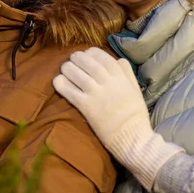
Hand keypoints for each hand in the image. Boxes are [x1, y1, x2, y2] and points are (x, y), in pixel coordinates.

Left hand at [53, 47, 182, 190]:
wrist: (133, 139)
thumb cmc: (135, 116)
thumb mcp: (136, 90)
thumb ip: (128, 74)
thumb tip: (119, 59)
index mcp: (121, 78)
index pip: (103, 57)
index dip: (91, 53)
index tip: (86, 54)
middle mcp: (108, 83)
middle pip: (88, 63)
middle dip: (77, 58)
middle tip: (72, 58)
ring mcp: (96, 94)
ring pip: (78, 74)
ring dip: (68, 68)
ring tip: (64, 68)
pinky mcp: (87, 107)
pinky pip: (71, 92)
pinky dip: (62, 84)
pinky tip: (57, 81)